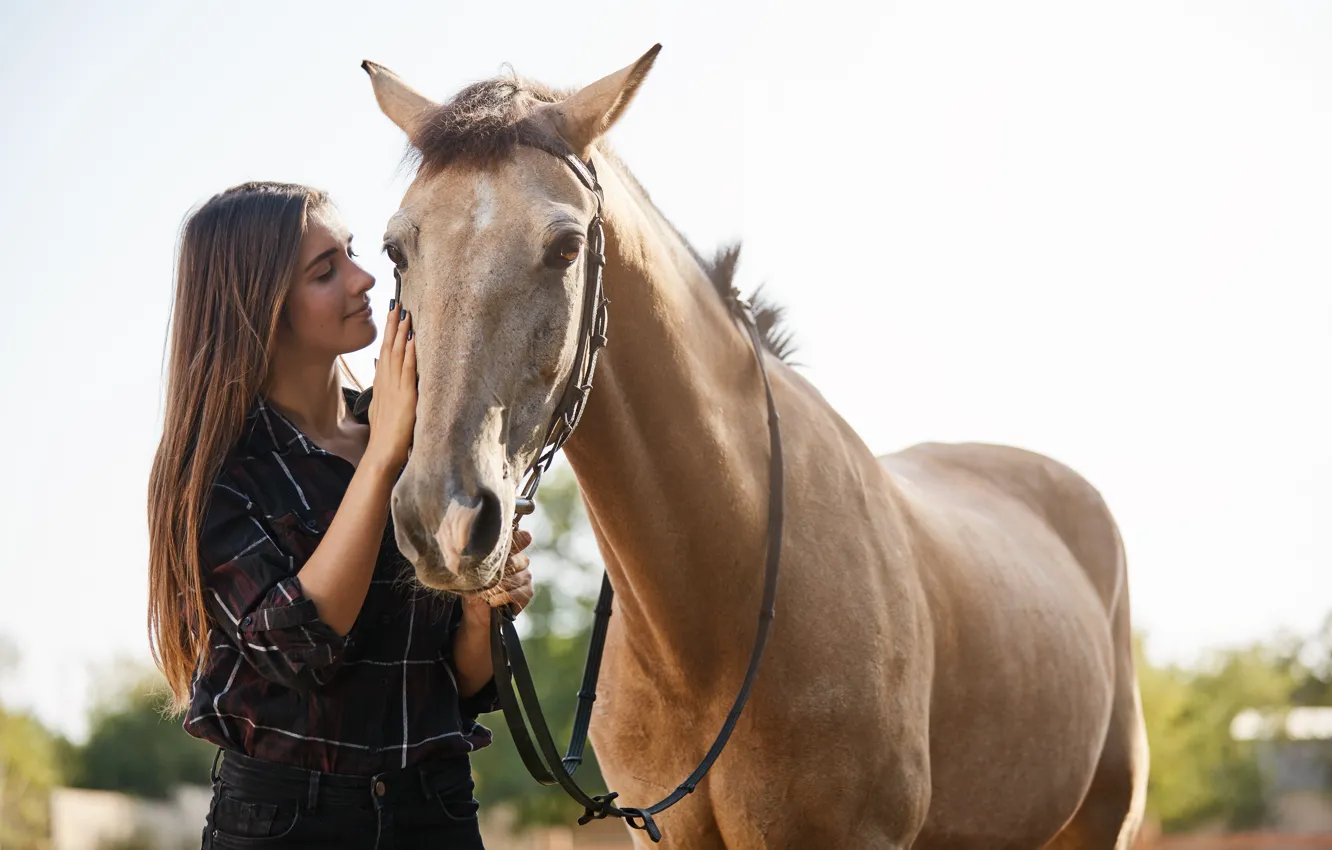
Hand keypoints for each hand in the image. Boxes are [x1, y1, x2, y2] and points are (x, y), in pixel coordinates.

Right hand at [365, 305, 416, 471]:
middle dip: (392, 324)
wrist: (382, 453)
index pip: (384, 352)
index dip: (387, 332)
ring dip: (401, 332)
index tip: (391, 314)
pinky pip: (407, 370)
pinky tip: (412, 339)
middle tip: (396, 302)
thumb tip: (382, 373)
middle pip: (388, 347)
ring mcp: (394, 388)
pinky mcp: (405, 397)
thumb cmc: (385, 434)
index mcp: (382, 384)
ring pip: (396, 354)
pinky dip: (409, 353)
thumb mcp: (382, 407)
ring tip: (405, 312)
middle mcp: (386, 382)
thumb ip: (383, 390)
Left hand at [464, 529, 534, 621]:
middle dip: (499, 573)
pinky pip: (519, 593)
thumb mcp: (471, 571)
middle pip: (515, 561)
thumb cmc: (473, 586)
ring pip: (517, 578)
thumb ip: (478, 560)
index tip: (519, 539)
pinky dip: (504, 597)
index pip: (519, 538)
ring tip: (485, 594)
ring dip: (499, 588)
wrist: (476, 610)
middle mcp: (520, 560)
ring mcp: (525, 575)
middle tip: (485, 581)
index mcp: (507, 550)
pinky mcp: (527, 591)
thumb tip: (476, 552)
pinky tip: (493, 601)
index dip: (520, 539)